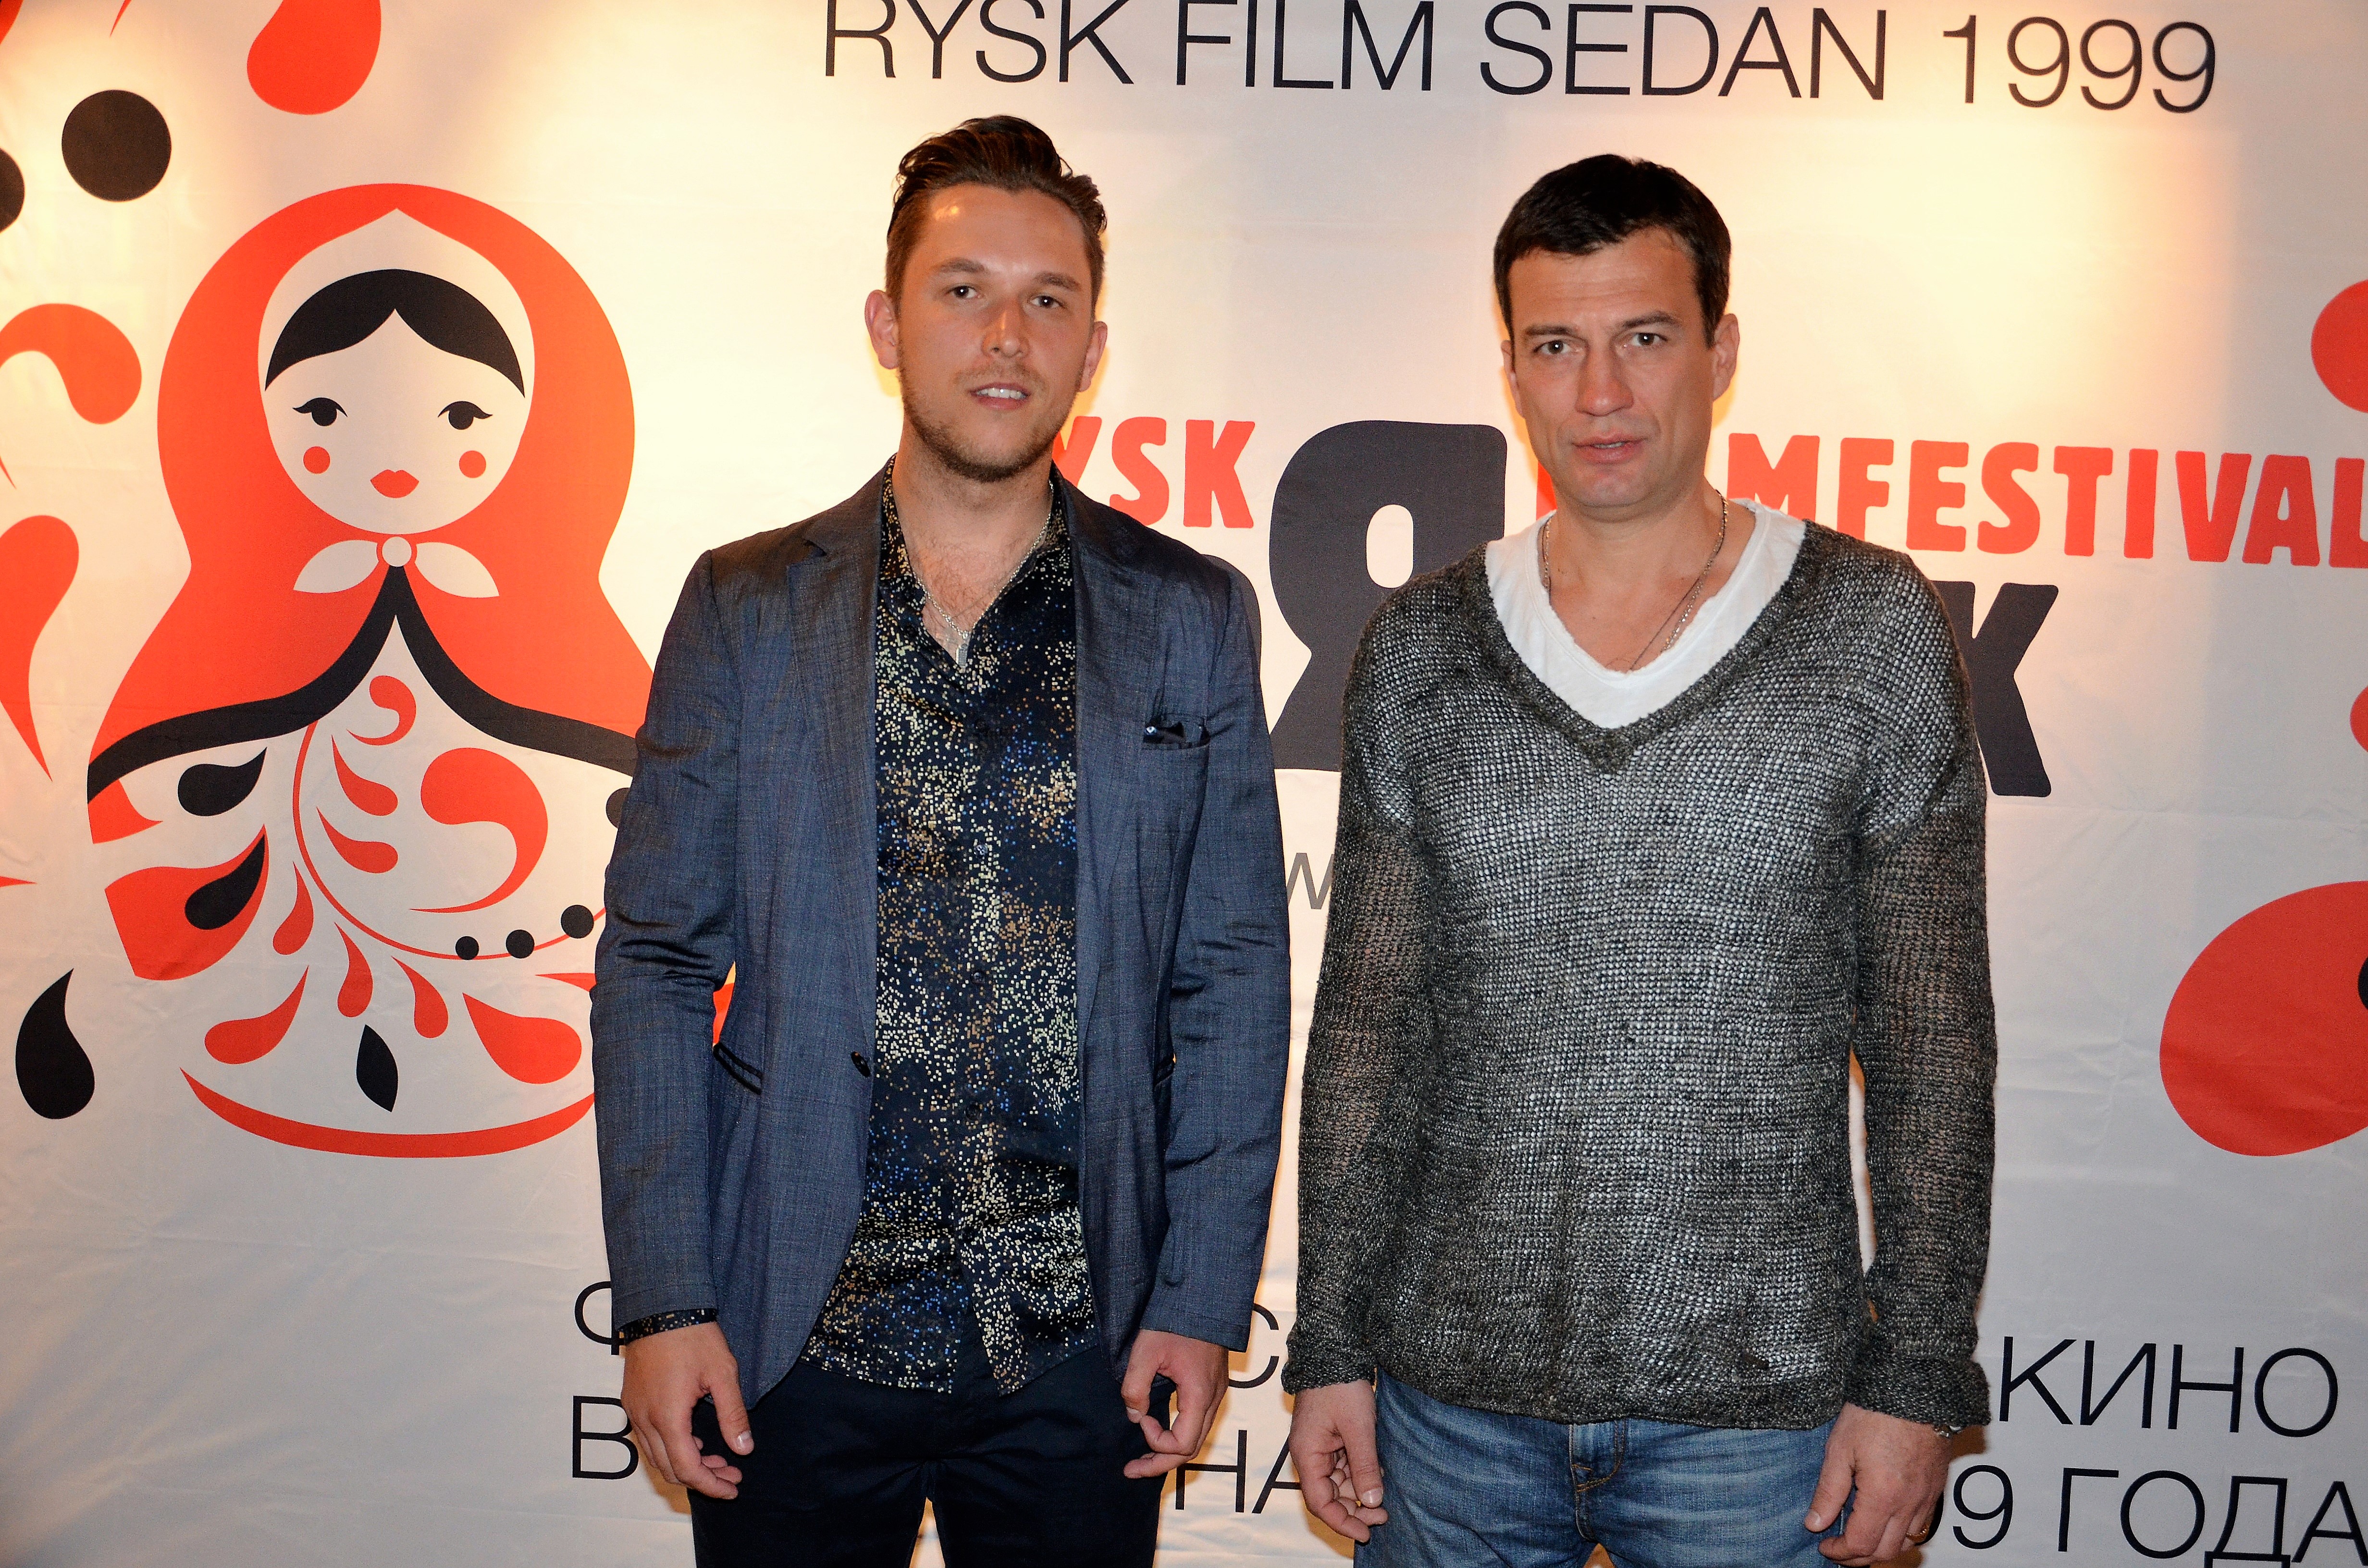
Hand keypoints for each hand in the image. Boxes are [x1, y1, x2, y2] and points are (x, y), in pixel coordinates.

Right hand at [620, 1321, 751, 1499]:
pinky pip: (647, 1439)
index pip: (688, 1469)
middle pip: (670, 1469)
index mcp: (668, 1417)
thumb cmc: (694, 1337)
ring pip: (656, 1457)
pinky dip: (671, 1448)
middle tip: (732, 1473)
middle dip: (702, 1478)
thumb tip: (744, 1449)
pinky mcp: (631, 1401)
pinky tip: (694, 1439)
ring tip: (717, 1459)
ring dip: (686, 1464)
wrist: (661, 1306)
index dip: (711, 1485)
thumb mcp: (723, 1374)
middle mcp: (644, 1419)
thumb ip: (733, 1415)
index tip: (733, 1488)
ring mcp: (633, 1411)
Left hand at [1120, 1330, 1229, 1478]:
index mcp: (1199, 1395)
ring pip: (1197, 1438)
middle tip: (1131, 1470)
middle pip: (1191, 1449)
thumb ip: (1135, 1388)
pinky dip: (1179, 1435)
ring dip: (1170, 1451)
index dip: (1156, 1441)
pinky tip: (1160, 1431)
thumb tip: (1134, 1415)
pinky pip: (1199, 1423)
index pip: (1182, 1444)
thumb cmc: (1174, 1322)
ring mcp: (1216, 1394)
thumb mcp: (1145, 1352)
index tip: (1140, 1418)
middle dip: (1160, 1463)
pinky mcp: (1212, 1387)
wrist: (1202, 1299)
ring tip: (1143, 1458)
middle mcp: (1213, 1400)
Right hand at [1287, 1379, 1389, 1543]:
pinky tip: (1377, 1477)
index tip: (1366, 1533)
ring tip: (1384, 1502)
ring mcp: (1320, 1447)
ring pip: (1338, 1483)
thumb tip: (1372, 1502)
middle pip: (1328, 1495)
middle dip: (1354, 1510)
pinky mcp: (1331, 1439)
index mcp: (1307, 1454)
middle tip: (1383, 1517)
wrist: (1334, 1351)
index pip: (1320, 1502)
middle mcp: (1310, 1454)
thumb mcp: (1358, 1428)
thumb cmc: (1341, 1385)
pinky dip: (1359, 1475)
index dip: (1341, 1521)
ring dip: (1358, 1494)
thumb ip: (1365, 1466)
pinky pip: (1343, 1466)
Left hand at [1806, 1403, 1952, 1563]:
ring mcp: (1927, 1497)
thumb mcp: (1840, 1449)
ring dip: (1882, 1548)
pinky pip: (1921, 1525)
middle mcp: (1910, 1503)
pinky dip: (1902, 1533)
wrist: (1914, 1388)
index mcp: (1883, 1496)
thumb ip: (1828, 1491)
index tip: (1823, 1545)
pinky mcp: (1936, 1488)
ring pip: (1907, 1542)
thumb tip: (1814, 1523)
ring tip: (1860, 1538)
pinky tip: (1885, 1521)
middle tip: (1838, 1548)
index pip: (1861, 1544)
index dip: (1839, 1552)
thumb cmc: (1874, 1413)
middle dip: (1859, 1558)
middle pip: (1885, 1551)